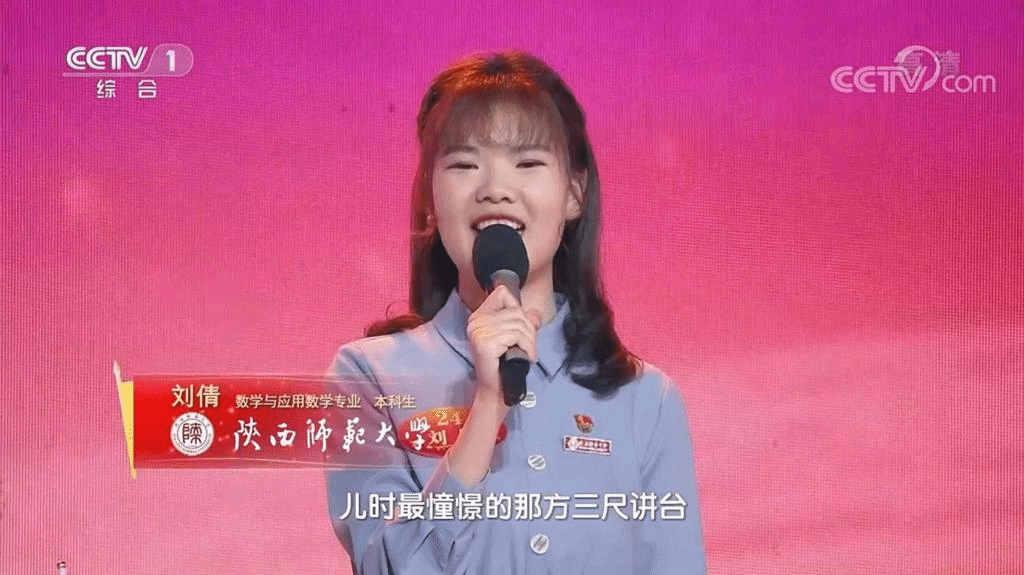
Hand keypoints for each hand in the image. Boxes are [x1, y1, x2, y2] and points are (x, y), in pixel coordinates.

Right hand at [465, 285, 542, 403]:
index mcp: (479, 316)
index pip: (502, 293)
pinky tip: (528, 357)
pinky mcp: (486, 343)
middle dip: (529, 328)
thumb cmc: (504, 364)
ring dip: (531, 340)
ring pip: (519, 323)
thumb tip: (534, 314)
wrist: (496, 390)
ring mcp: (479, 332)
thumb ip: (523, 322)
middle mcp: (476, 321)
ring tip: (529, 353)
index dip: (517, 307)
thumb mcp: (513, 338)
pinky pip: (517, 335)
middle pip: (515, 310)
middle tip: (530, 345)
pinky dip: (528, 347)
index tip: (521, 326)